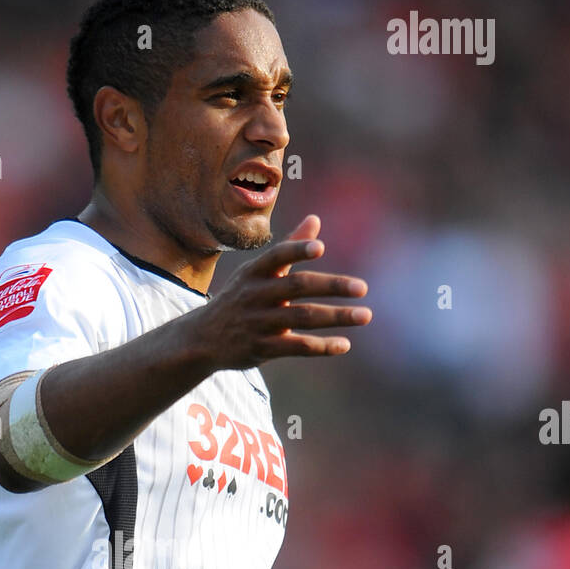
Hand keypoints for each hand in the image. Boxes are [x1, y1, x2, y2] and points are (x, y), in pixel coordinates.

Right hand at [191, 213, 370, 368]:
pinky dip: (322, 347)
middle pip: (298, 287)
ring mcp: (258, 323)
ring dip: (336, 317)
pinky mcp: (262, 349)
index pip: (277, 256)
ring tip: (365, 315)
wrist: (203, 339)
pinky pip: (297, 347)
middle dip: (332, 286)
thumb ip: (288, 247)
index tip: (320, 247)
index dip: (297, 250)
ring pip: (302, 318)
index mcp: (254, 272)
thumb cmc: (239, 298)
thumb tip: (315, 219)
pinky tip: (345, 345)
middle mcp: (255, 295)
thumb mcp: (256, 272)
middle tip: (363, 287)